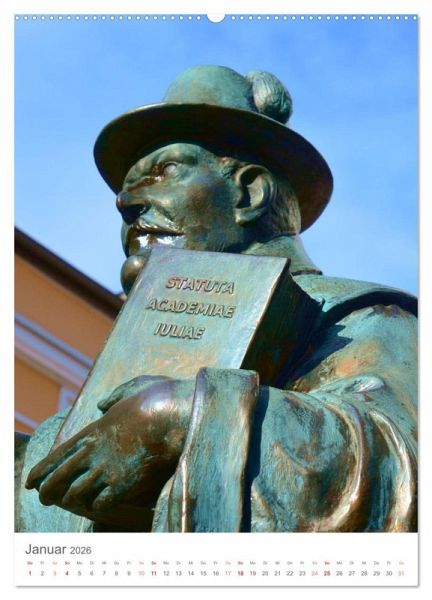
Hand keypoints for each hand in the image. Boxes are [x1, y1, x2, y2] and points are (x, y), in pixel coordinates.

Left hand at [25, 376, 193, 521]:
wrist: (175, 415)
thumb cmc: (158, 398)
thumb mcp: (132, 387)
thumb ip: (113, 396)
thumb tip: (102, 404)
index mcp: (92, 431)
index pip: (56, 456)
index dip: (41, 471)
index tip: (32, 482)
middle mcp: (93, 452)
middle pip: (58, 479)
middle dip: (48, 492)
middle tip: (45, 498)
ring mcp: (107, 469)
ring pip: (74, 495)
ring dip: (72, 499)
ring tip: (71, 502)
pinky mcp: (123, 483)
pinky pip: (99, 504)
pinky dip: (98, 505)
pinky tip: (101, 503)